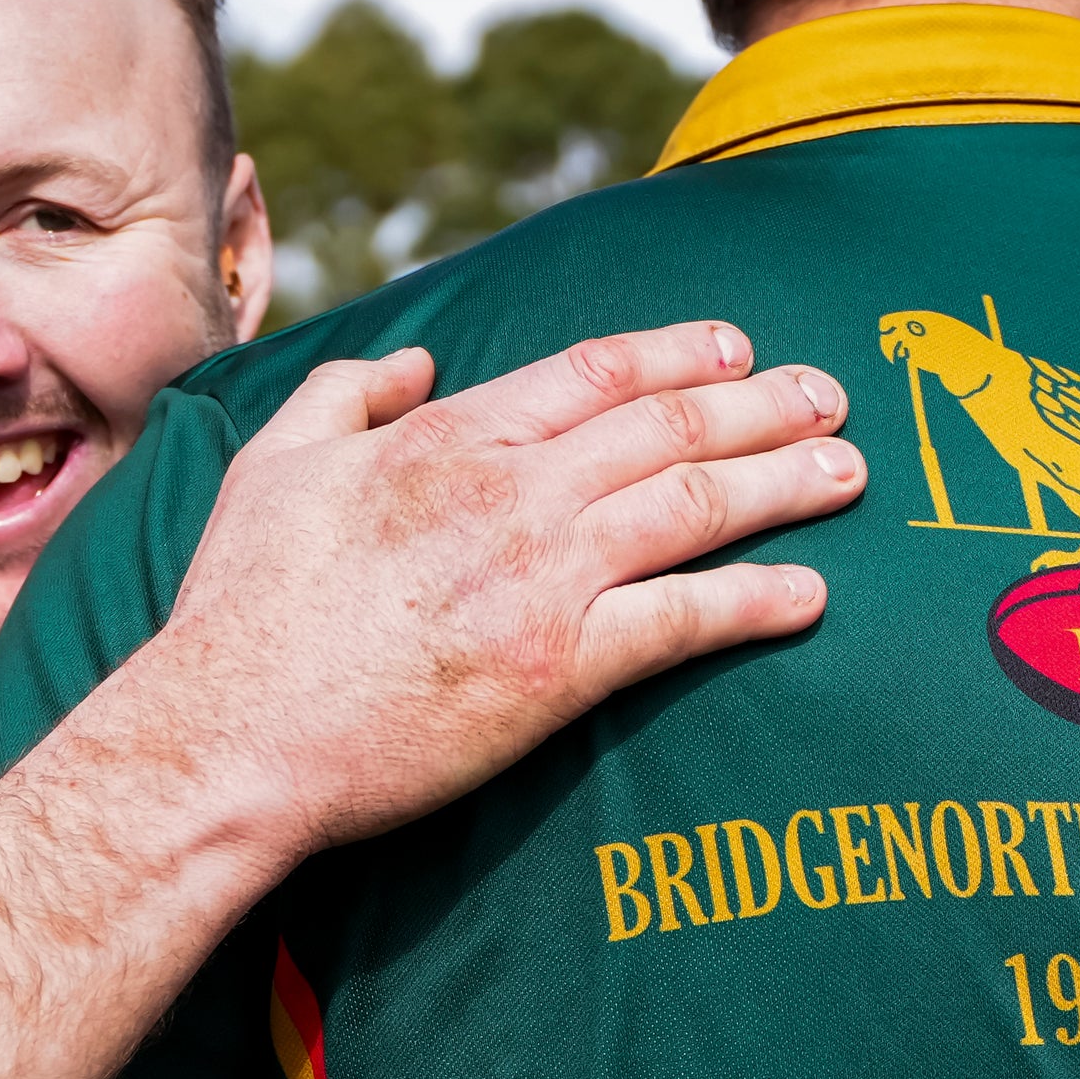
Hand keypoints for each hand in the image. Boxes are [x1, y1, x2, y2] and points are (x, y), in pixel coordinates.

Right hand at [133, 323, 861, 855]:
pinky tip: (807, 595)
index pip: (596, 371)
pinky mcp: (557, 669)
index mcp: (449, 438)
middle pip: (669, 426)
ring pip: (693, 507)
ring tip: (848, 475)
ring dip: (783, 484)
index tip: (738, 346)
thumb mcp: (274, 463)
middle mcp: (511, 492)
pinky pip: (682, 621)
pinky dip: (754, 601)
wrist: (231, 732)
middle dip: (763, 405)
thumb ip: (347, 394)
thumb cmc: (242, 608)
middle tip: (832, 399)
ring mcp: (541, 578)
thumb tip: (414, 364)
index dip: (680, 352)